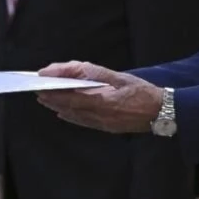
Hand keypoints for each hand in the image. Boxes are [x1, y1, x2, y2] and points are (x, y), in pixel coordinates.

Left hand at [36, 61, 164, 133]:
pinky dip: (71, 117)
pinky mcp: (107, 128)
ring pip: (74, 115)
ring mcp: (103, 123)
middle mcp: (99, 115)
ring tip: (45, 100)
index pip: (70, 95)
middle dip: (51, 99)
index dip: (53, 90)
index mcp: (101, 101)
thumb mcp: (117, 76)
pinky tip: (63, 113)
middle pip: (68, 107)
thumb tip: (69, 70)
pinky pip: (84, 122)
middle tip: (37, 91)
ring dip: (58, 107)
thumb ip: (91, 72)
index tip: (40, 82)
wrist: (161, 112)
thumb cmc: (141, 91)